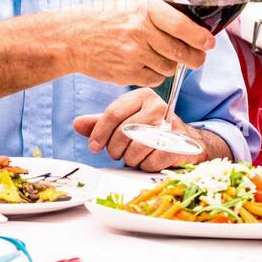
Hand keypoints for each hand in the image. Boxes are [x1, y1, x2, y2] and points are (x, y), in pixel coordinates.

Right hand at [61, 0, 214, 87]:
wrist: (73, 38)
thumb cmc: (107, 18)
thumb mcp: (136, 3)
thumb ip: (167, 4)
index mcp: (144, 8)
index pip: (181, 25)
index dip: (200, 37)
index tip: (210, 43)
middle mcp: (139, 31)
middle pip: (181, 51)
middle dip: (195, 58)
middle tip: (198, 58)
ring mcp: (132, 54)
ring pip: (169, 67)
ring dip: (171, 64)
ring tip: (158, 55)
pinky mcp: (127, 73)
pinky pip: (155, 79)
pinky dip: (155, 74)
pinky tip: (144, 63)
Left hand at [72, 88, 226, 171]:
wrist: (184, 141)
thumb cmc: (148, 130)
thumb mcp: (123, 122)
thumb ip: (100, 123)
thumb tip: (77, 124)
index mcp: (142, 95)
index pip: (113, 114)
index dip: (99, 133)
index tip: (93, 147)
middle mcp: (158, 106)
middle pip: (124, 133)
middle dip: (115, 149)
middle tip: (118, 153)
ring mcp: (171, 124)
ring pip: (137, 148)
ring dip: (131, 159)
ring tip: (134, 156)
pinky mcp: (180, 144)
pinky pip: (152, 161)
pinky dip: (146, 165)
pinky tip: (148, 160)